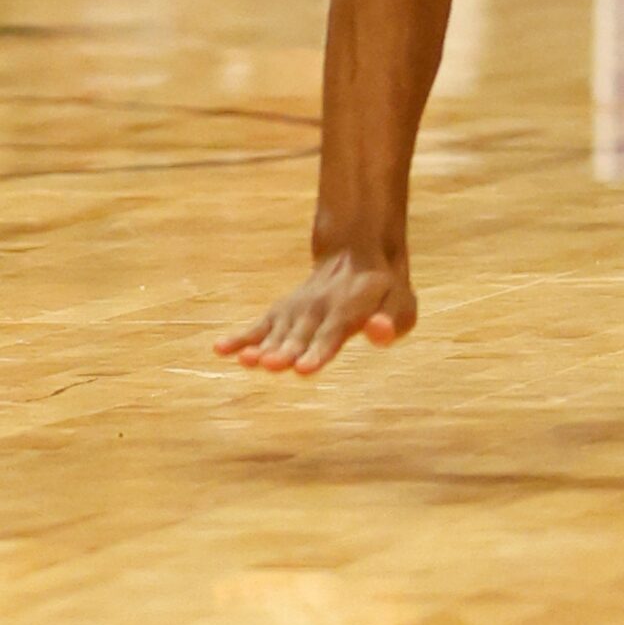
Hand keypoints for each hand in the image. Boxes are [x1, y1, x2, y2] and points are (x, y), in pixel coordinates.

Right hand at [215, 245, 415, 373]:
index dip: (318, 352)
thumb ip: (392, 321)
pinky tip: (220, 350)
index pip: (332, 335)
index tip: (304, 369)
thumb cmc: (384, 292)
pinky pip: (259, 325)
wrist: (358, 256)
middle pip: (299, 336)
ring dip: (261, 347)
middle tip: (271, 365)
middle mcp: (318, 310)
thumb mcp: (402, 304)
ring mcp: (296, 311)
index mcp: (348, 311)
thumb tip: (379, 331)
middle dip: (286, 352)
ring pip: (276, 332)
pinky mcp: (281, 313)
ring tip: (246, 360)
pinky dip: (240, 336)